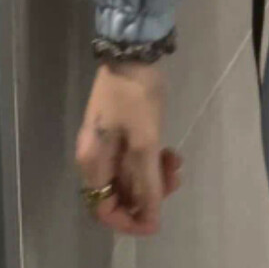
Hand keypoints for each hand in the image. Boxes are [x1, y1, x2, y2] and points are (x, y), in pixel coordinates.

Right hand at [76, 61, 182, 236]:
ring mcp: (107, 142)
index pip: (104, 209)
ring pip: (130, 176)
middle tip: (174, 180)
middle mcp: (95, 157)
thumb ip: (147, 182)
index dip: (130, 220)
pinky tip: (171, 152)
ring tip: (176, 163)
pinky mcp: (121, 129)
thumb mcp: (145, 140)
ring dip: (155, 177)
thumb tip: (151, 220)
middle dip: (149, 195)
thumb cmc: (136, 95)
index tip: (157, 219)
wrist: (134, 47)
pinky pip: (135, 158)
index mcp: (92, 162)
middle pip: (119, 193)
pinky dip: (153, 160)